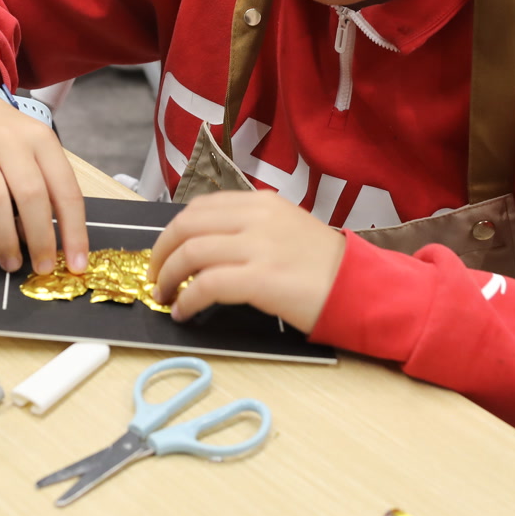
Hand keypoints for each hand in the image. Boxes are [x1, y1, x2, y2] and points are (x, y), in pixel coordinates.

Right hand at [0, 86, 89, 275]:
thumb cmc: (3, 137)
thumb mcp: (33, 149)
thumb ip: (45, 187)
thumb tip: (50, 240)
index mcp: (41, 140)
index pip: (66, 191)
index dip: (75, 231)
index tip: (77, 264)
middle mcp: (11, 143)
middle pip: (32, 197)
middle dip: (41, 241)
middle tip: (43, 268)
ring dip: (6, 241)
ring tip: (12, 262)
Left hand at [148, 191, 345, 332]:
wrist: (360, 288)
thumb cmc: (325, 266)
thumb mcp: (287, 229)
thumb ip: (250, 228)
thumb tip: (205, 245)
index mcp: (262, 202)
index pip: (201, 207)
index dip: (173, 231)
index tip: (164, 252)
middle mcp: (257, 217)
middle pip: (187, 225)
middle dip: (161, 252)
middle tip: (154, 275)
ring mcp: (259, 246)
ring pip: (190, 253)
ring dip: (168, 277)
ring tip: (165, 296)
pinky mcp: (261, 279)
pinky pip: (207, 286)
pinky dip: (187, 300)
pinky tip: (185, 312)